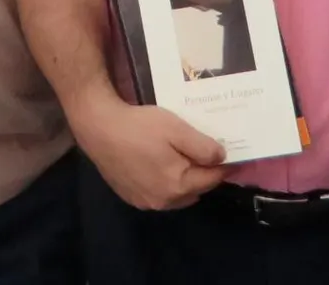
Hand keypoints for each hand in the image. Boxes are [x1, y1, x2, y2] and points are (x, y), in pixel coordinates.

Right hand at [71, 92, 226, 209]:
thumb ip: (203, 147)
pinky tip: (156, 165)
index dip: (222, 166)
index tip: (230, 155)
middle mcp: (163, 201)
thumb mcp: (176, 129)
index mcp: (178, 185)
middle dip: (202, 175)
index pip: (211, 179)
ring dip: (182, 182)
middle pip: (194, 191)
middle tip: (201, 153)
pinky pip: (157, 195)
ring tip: (180, 160)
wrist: (97, 127)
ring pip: (176, 196)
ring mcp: (144, 202)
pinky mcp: (130, 197)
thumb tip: (221, 159)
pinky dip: (164, 184)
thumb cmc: (138, 126)